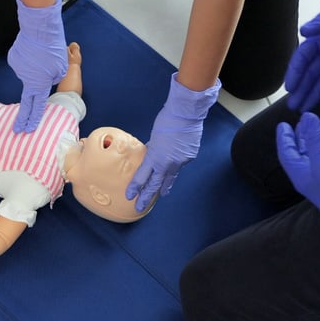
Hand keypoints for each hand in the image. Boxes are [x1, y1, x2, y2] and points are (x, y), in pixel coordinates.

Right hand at [8, 0, 66, 132]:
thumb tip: (46, 77)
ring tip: (44, 53)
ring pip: (29, 70)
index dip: (31, 119)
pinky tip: (35, 48)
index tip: (25, 130)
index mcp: (39, 84)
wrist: (39, 28)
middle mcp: (26, 79)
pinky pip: (24, 60)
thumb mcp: (63, 67)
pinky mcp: (15, 57)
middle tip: (18, 126)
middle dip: (25, 110)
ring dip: (36, 65)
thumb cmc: (53, 48)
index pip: (35, 107)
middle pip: (29, 92)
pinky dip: (29, 56)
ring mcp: (19, 67)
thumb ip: (55, 77)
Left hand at [126, 73, 219, 210]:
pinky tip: (177, 161)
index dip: (135, 188)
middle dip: (147, 197)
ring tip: (162, 193)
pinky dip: (178, 163)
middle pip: (155, 185)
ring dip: (165, 186)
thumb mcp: (154, 137)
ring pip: (170, 177)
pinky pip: (181, 164)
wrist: (186, 114)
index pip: (142, 177)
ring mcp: (180, 162)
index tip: (130, 196)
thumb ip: (152, 149)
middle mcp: (167, 164)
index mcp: (154, 158)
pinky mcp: (189, 157)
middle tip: (140, 207)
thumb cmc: (167, 120)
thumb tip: (152, 155)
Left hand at [275, 112, 319, 228]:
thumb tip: (308, 116)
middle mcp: (312, 180)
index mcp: (301, 175)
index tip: (282, 124)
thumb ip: (315, 139)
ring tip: (318, 130)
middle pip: (302, 156)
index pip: (287, 154)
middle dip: (299, 139)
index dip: (284, 139)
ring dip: (318, 145)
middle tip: (299, 123)